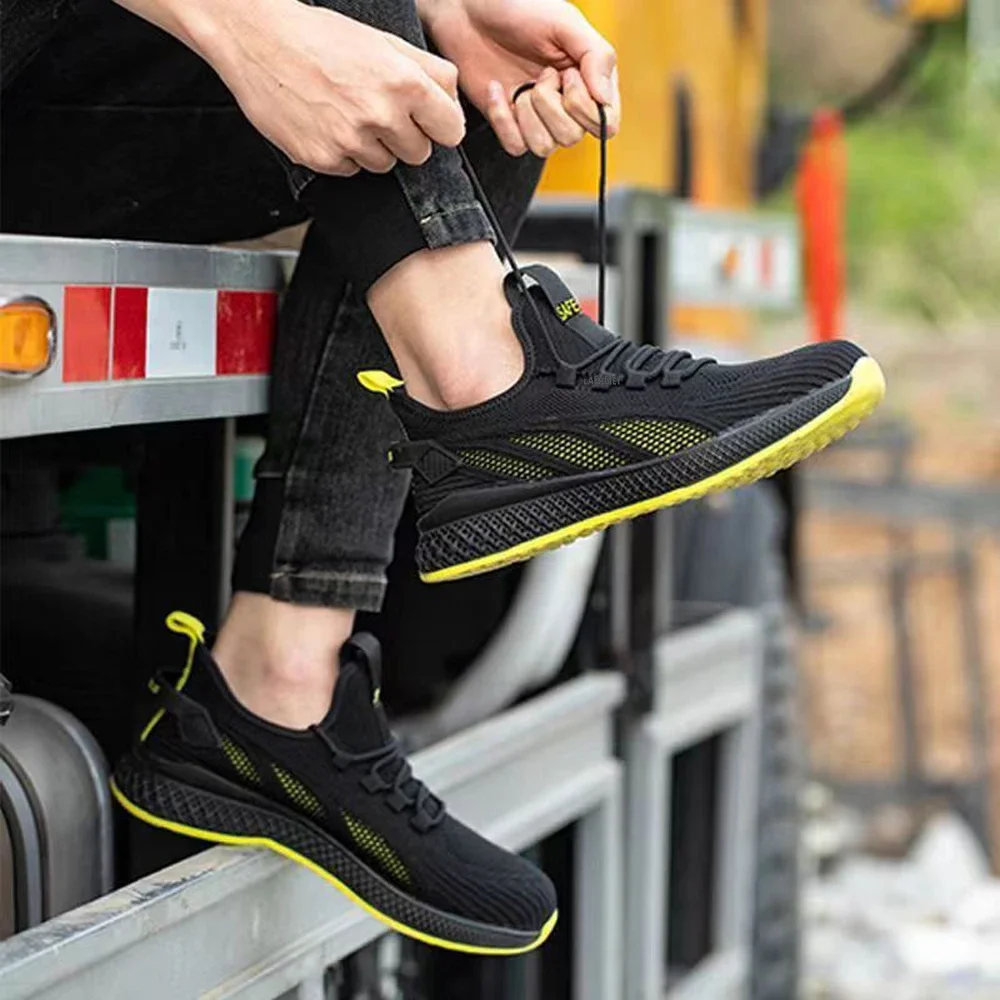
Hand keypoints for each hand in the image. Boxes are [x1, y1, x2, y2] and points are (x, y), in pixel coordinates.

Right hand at [116, 0, 465, 174]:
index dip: (439, 125)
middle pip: (420, 154)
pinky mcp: (324, 158)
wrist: (257, 38)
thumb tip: (455, 101)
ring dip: (372, 146)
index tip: (427, 120)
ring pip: (385, 165)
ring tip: (346, 112)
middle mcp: (381, 114)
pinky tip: (326, 122)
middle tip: (376, 110)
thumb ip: (429, 71)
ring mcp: (351, 140)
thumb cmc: (321, 37)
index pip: (452, 131)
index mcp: (405, 82)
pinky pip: (351, 170)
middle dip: (405, 137)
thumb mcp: (384, 42)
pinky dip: (342, 153)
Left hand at [421, 0, 619, 156]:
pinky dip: (502, 118)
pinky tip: (498, 90)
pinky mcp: (509, 125)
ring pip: (543, 147)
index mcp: (589, 82)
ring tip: (521, 83)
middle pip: (571, 138)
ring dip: (527, 114)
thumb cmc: (519, 8)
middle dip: (550, 105)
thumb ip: (596, 57)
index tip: (568, 75)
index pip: (606, 124)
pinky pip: (515, 146)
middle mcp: (566, 105)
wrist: (470, 11)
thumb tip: (604, 100)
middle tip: (541, 73)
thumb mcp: (565, 22)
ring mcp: (537, 118)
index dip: (586, 108)